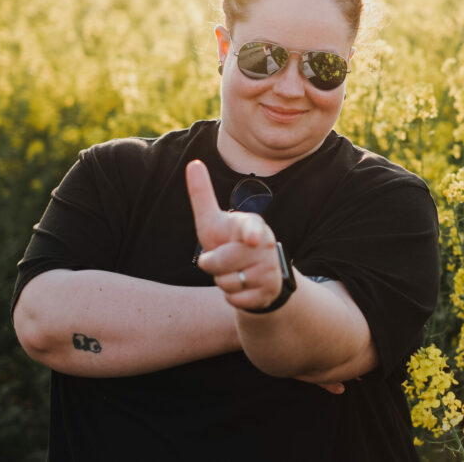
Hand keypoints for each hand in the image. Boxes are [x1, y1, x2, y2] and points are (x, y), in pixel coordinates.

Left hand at [186, 160, 282, 310]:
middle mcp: (265, 245)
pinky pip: (237, 300)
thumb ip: (203, 195)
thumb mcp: (213, 221)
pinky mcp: (269, 291)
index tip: (251, 239)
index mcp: (252, 225)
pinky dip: (233, 297)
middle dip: (213, 265)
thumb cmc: (228, 241)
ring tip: (234, 273)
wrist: (256, 275)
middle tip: (219, 260)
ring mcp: (270, 269)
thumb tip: (193, 163)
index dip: (250, 233)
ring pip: (229, 283)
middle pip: (223, 261)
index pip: (251, 227)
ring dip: (223, 282)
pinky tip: (242, 288)